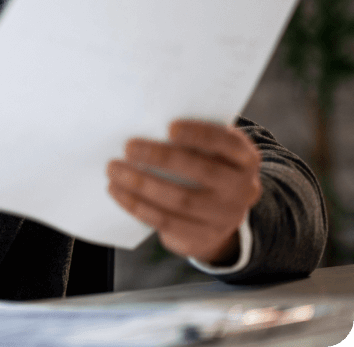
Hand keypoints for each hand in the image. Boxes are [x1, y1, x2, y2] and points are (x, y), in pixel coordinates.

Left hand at [107, 120, 261, 263]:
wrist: (218, 216)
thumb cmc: (205, 168)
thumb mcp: (209, 152)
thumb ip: (190, 139)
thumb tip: (146, 121)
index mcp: (245, 160)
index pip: (228, 143)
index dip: (200, 135)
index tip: (169, 127)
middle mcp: (242, 189)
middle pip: (203, 172)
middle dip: (162, 158)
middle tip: (128, 146)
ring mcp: (225, 217)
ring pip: (181, 200)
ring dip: (142, 183)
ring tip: (114, 169)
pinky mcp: (202, 237)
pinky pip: (166, 221)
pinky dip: (137, 205)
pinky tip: (117, 190)